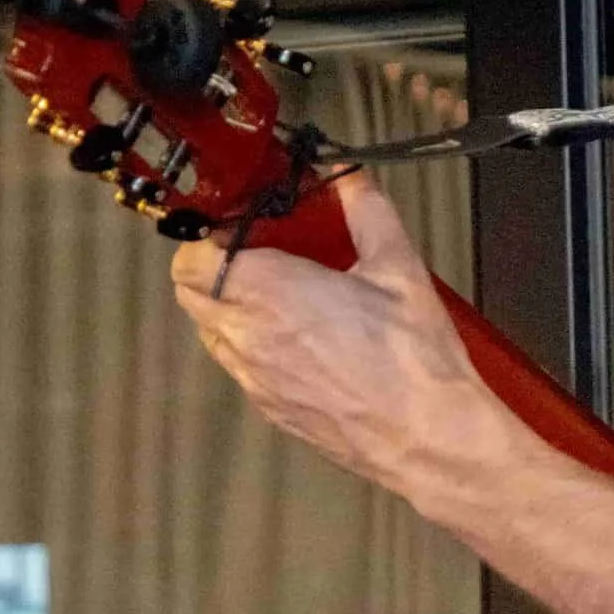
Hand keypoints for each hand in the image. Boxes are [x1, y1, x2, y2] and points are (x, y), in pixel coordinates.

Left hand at [170, 172, 515, 497]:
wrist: (426, 438)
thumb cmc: (413, 352)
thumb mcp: (399, 267)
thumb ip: (366, 211)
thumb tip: (348, 175)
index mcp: (269, 290)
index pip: (193, 256)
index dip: (210, 237)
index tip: (245, 228)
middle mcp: (245, 334)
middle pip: (188, 294)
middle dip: (211, 269)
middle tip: (259, 257)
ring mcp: (252, 378)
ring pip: (210, 333)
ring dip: (228, 309)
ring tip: (280, 300)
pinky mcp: (268, 410)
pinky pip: (238, 368)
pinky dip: (250, 347)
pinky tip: (300, 343)